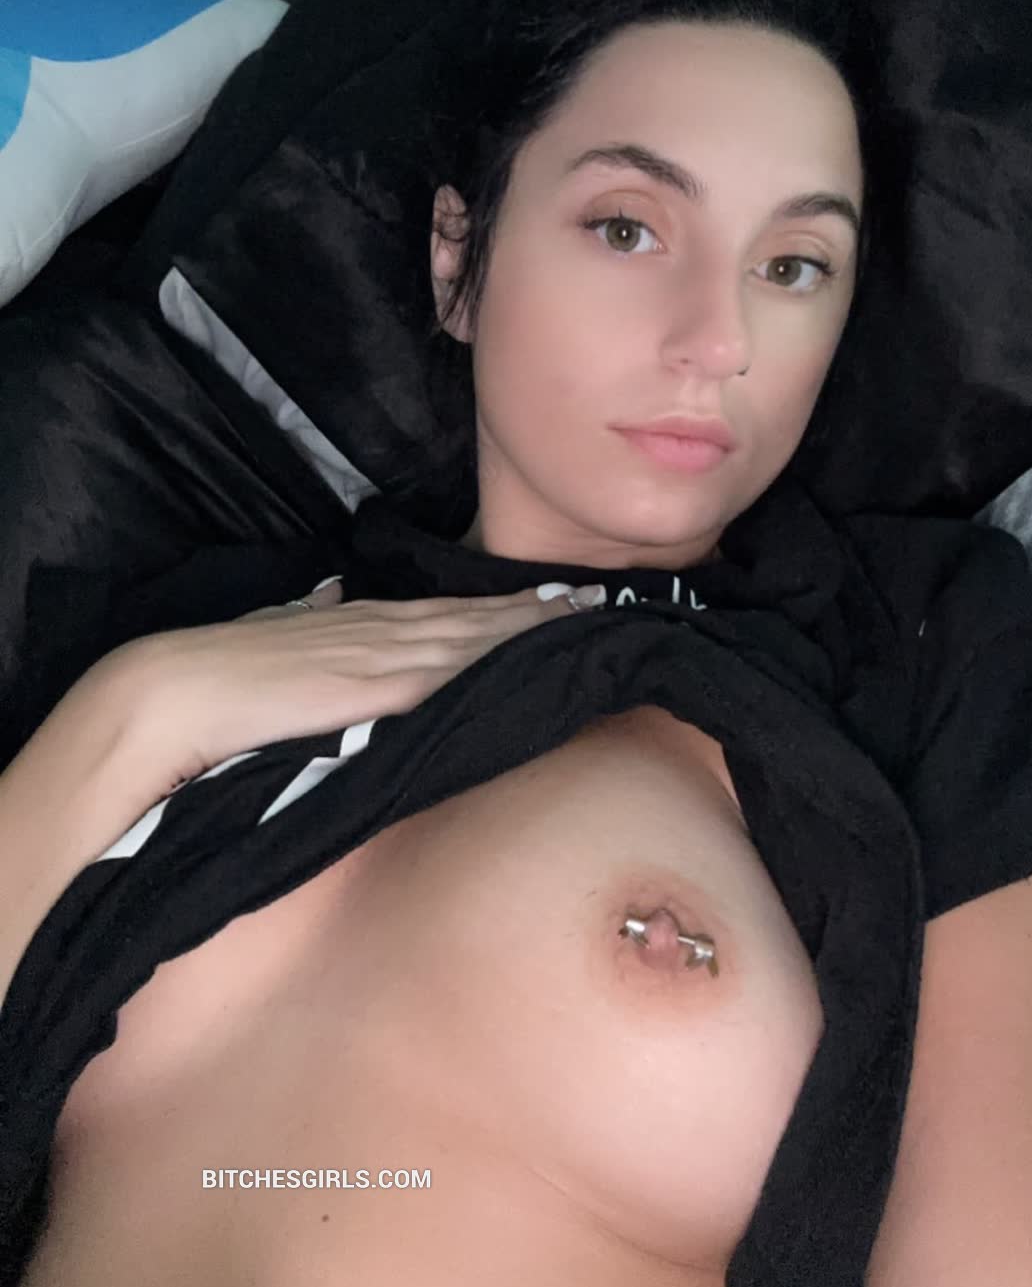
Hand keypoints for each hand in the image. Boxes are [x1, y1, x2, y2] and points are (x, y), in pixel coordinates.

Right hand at [95, 578, 605, 794]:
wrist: (174, 691)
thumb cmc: (214, 673)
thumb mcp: (270, 640)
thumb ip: (304, 624)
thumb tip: (326, 598)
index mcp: (356, 627)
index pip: (443, 614)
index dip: (500, 606)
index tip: (549, 595)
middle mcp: (379, 632)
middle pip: (475, 619)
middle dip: (537, 609)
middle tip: (601, 598)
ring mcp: (382, 658)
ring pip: (477, 638)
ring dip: (534, 627)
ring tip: (589, 617)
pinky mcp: (380, 691)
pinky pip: (455, 673)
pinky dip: (501, 660)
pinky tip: (538, 656)